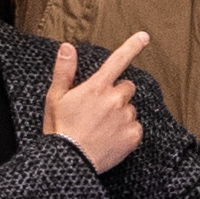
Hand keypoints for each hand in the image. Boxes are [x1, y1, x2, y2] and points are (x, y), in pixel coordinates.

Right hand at [40, 34, 152, 171]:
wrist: (69, 161)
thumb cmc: (60, 129)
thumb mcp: (55, 98)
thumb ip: (64, 70)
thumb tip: (67, 47)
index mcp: (97, 87)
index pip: (117, 61)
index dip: (132, 46)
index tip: (144, 36)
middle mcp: (115, 99)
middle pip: (127, 87)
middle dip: (117, 93)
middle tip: (99, 108)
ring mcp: (126, 118)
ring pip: (130, 108)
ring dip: (120, 114)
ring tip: (101, 127)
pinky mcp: (134, 135)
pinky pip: (135, 127)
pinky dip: (126, 131)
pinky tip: (110, 138)